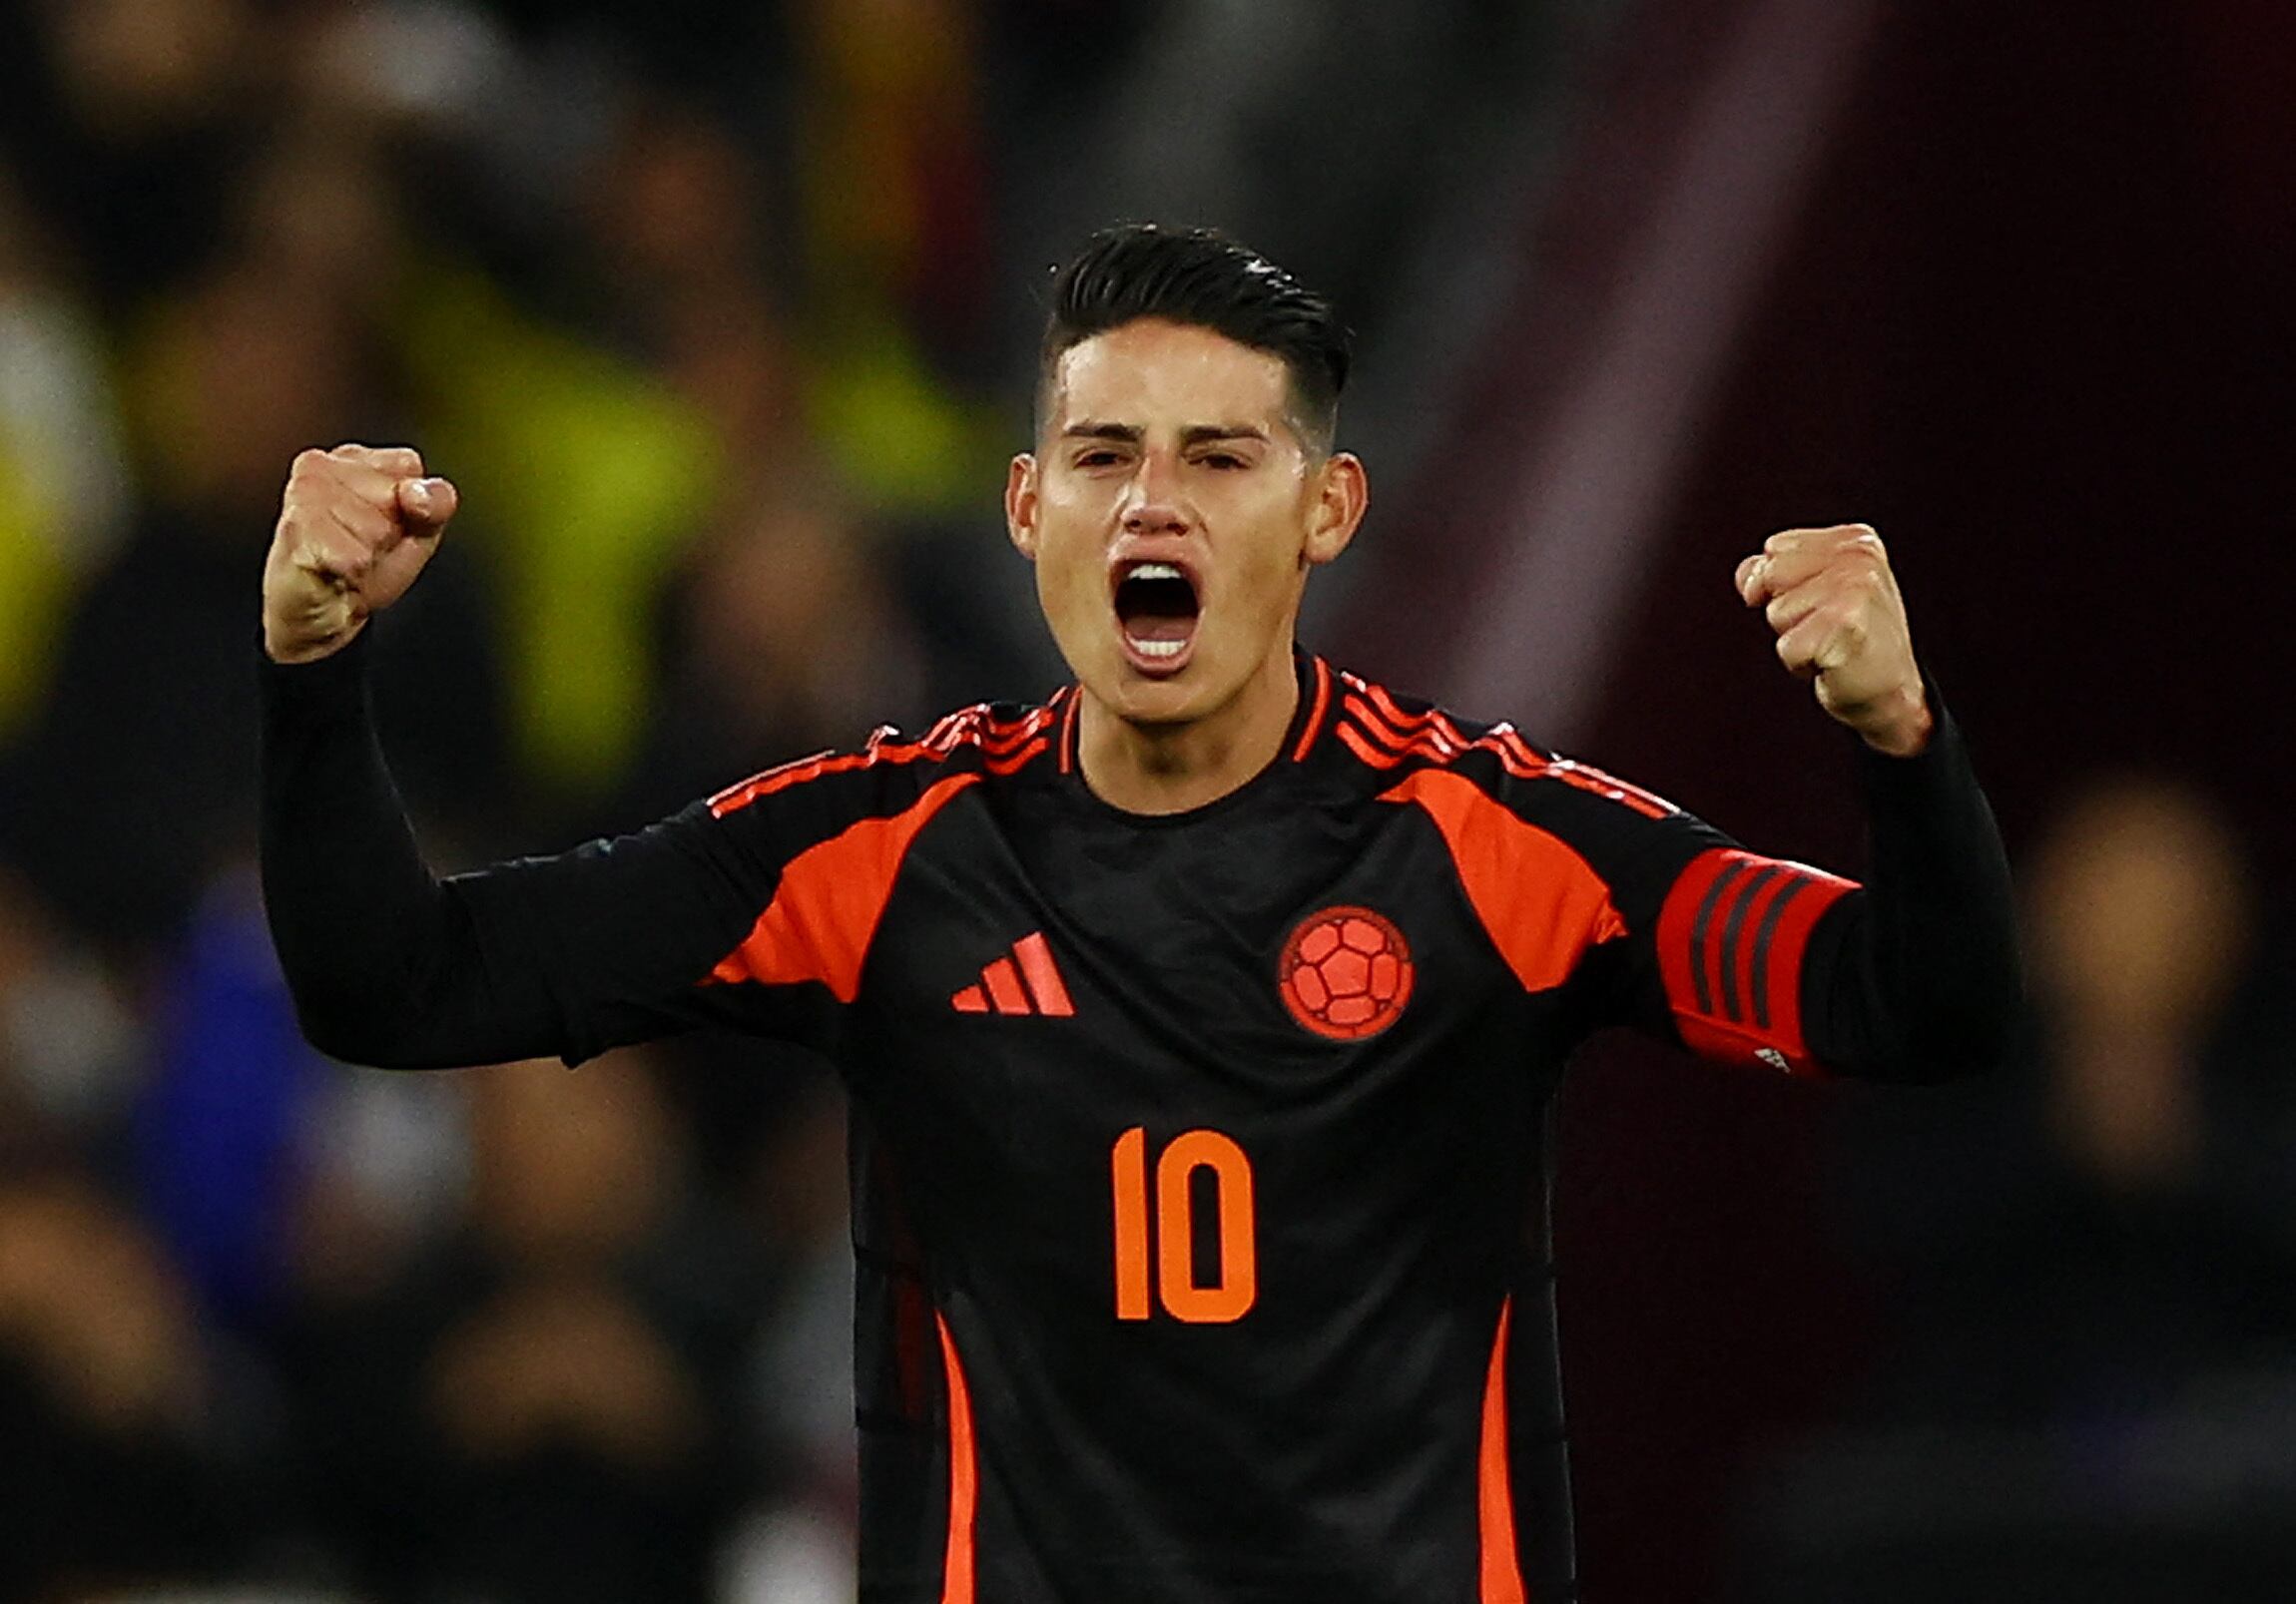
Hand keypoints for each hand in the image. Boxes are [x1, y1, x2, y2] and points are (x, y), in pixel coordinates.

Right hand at [263, 444, 458, 662]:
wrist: (320, 615)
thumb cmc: (363, 567)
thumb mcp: (419, 532)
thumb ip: (436, 503)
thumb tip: (416, 493)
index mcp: (352, 458)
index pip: (408, 466)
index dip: (412, 509)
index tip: (388, 527)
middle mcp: (320, 467)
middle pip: (393, 499)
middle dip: (389, 535)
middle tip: (361, 549)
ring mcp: (302, 496)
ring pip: (375, 528)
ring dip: (368, 556)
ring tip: (346, 560)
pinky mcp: (294, 530)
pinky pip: (354, 556)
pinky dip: (354, 574)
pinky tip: (334, 571)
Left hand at [1735, 523, 1931, 755]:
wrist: (1890, 690)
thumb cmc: (1852, 638)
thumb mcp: (1815, 590)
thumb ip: (1774, 570)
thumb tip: (1748, 574)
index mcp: (1855, 540)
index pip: (1774, 549)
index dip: (1782, 584)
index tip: (1821, 602)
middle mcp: (1859, 558)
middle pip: (1769, 576)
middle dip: (1784, 608)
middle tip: (1825, 625)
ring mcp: (1855, 590)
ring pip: (1776, 612)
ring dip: (1795, 637)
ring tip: (1831, 641)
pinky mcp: (1846, 625)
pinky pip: (1786, 647)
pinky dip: (1801, 663)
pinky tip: (1833, 661)